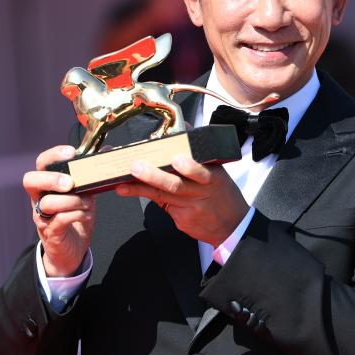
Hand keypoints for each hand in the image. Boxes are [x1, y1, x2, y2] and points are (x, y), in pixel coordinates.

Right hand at [23, 145, 94, 276]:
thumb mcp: (84, 193)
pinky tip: (87, 214)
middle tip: (71, 183)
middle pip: (31, 180)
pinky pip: (59, 219)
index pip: (42, 163)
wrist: (71, 249)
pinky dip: (76, 215)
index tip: (71, 152)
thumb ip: (91, 175)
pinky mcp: (51, 231)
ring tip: (87, 203)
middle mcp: (39, 198)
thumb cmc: (75, 216)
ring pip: (47, 202)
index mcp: (47, 183)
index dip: (54, 155)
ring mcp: (42, 216)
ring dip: (72, 200)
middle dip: (52, 178)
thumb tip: (108, 151)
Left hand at [115, 155, 247, 246]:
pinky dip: (146, 197)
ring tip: (122, 184)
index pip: (201, 172)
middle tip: (136, 167)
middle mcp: (200, 194)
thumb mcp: (218, 171)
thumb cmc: (222, 194)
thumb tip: (185, 127)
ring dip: (140, 189)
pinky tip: (129, 191)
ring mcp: (190, 209)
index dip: (190, 167)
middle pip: (175, 185)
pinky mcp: (181, 220)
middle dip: (154, 176)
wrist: (231, 227)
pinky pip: (162, 206)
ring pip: (162, 197)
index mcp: (213, 179)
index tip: (177, 158)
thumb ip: (199, 152)